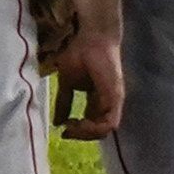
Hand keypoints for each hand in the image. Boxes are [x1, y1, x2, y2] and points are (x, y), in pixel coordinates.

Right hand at [45, 18, 125, 139]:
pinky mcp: (116, 97)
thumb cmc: (79, 54)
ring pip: (104, 130)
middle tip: (66, 132)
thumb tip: (57, 122)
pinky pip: (109, 123)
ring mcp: (113, 101)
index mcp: (98, 100)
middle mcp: (108, 103)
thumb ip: (64, 103)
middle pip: (98, 131)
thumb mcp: (66, 83)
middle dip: (81, 135)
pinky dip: (94, 128)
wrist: (89, 37)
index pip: (92, 125)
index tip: (63, 131)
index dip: (78, 131)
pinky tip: (79, 122)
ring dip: (86, 134)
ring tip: (71, 127)